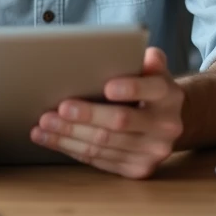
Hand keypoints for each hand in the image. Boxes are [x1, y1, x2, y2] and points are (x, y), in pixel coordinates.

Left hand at [31, 47, 184, 178]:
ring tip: (44, 124)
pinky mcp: (137, 169)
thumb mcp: (153, 69)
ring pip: (104, 144)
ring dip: (70, 134)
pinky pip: (99, 160)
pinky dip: (71, 148)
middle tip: (59, 108)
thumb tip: (133, 45)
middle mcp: (166, 127)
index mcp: (170, 96)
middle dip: (86, 115)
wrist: (167, 122)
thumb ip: (147, 58)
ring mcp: (152, 152)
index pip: (152, 89)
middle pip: (121, 121)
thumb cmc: (149, 88)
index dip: (130, 88)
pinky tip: (51, 139)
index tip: (107, 86)